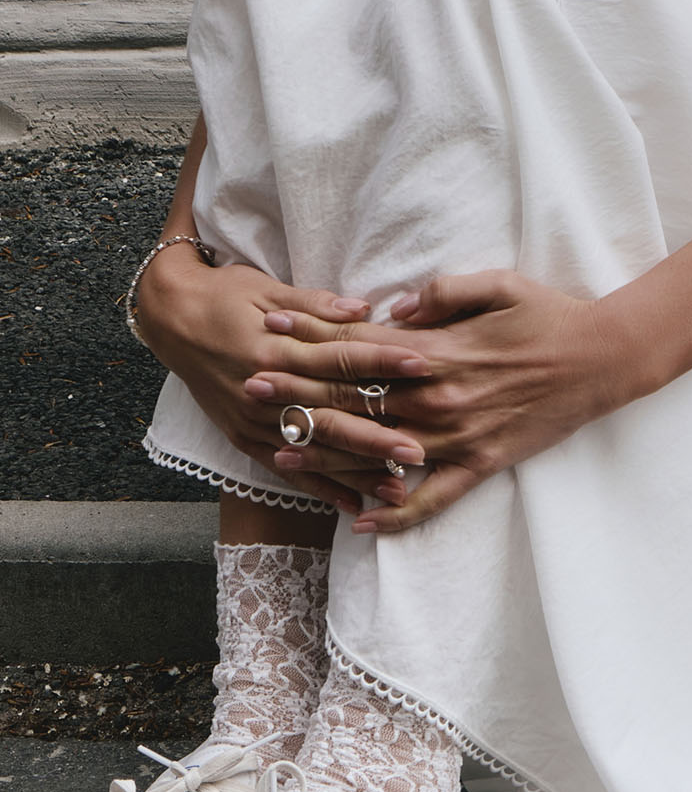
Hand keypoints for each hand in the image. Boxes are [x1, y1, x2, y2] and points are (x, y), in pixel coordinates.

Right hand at [133, 242, 432, 514]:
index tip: (423, 366)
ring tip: (398, 489)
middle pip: (330, 411)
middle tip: (420, 450)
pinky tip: (350, 504)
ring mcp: (252, 419)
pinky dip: (317, 487)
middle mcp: (264, 389)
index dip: (381, 361)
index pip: (338, 356)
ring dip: (355, 470)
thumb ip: (316, 304)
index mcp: (274, 346)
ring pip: (313, 448)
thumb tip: (363, 309)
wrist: (168, 318)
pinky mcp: (243, 437)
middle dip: (377, 433)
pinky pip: (285, 468)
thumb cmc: (224, 295)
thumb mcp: (267, 287)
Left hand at [249, 269, 641, 534]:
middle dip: (300, 392)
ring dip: (328, 453)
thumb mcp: (499, 284)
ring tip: (281, 453)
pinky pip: (433, 499)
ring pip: (380, 451)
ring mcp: (458, 437)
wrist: (603, 361)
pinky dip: (397, 512)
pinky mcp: (481, 464)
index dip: (311, 339)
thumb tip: (392, 307)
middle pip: (357, 399)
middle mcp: (440, 399)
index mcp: (440, 351)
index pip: (361, 347)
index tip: (270, 332)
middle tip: (250, 388)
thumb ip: (441, 294)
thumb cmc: (551, 315)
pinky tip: (362, 520)